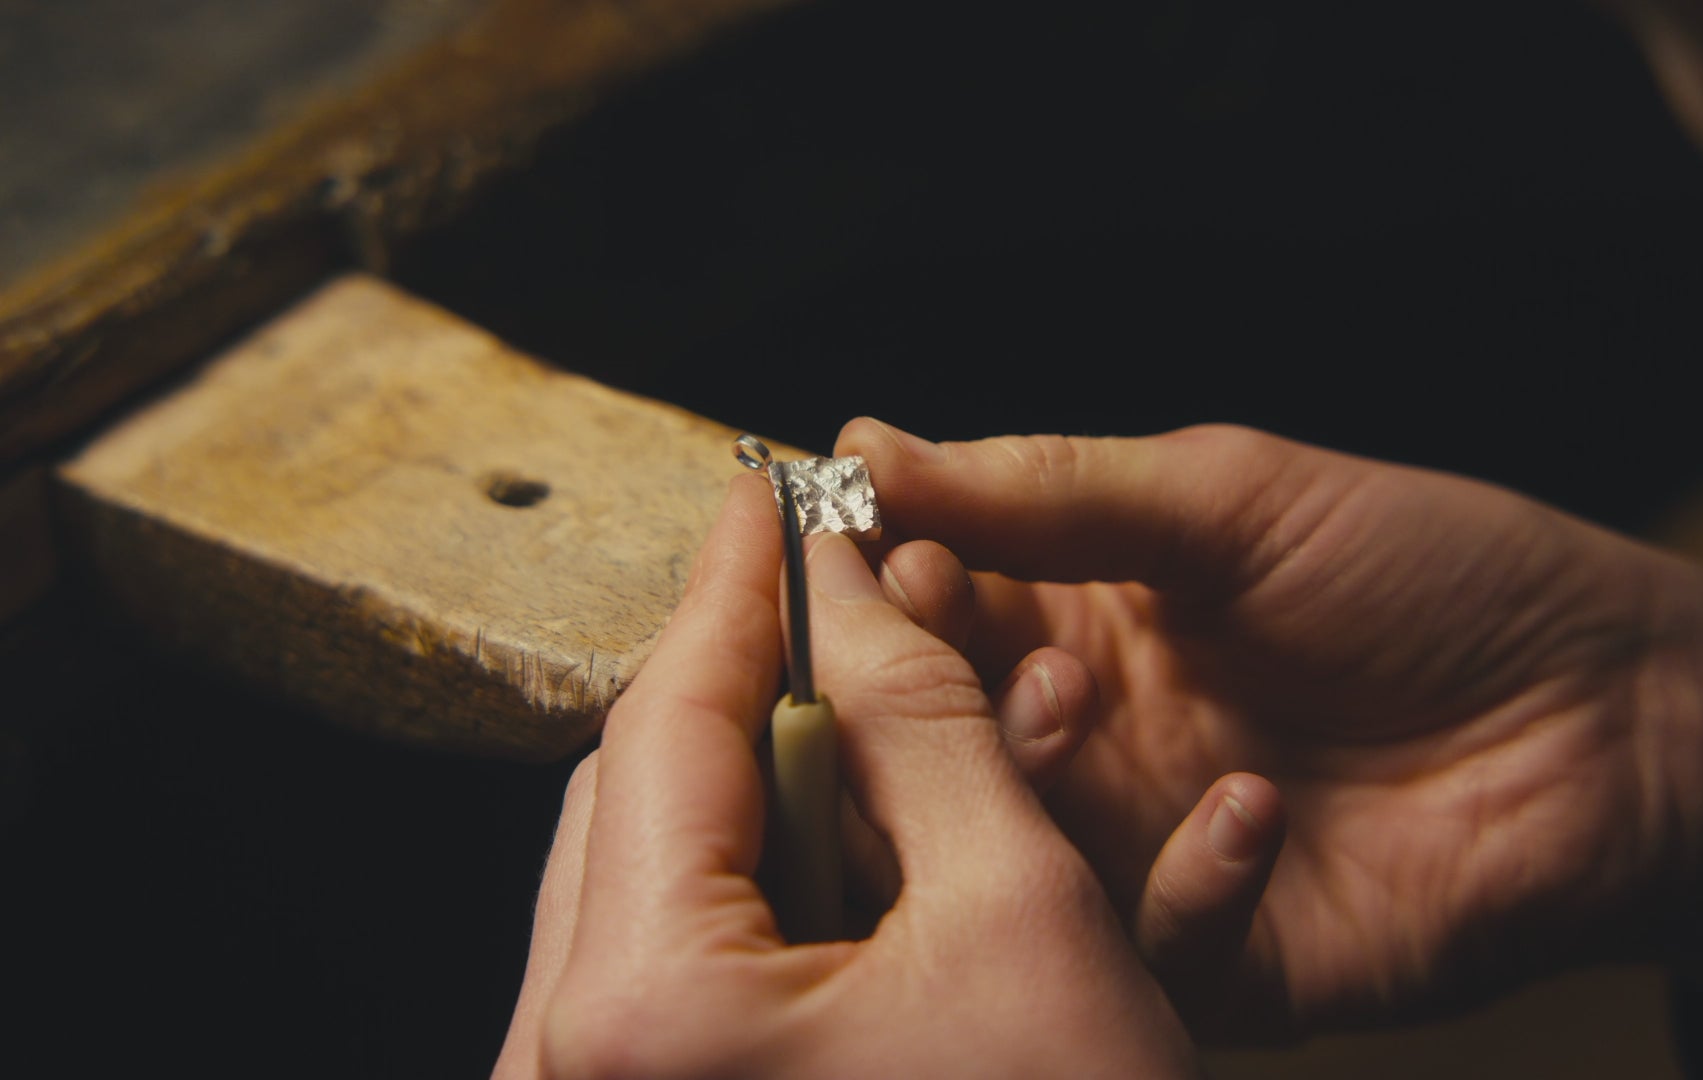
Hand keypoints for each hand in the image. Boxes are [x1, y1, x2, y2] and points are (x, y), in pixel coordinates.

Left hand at [493, 475, 1197, 1078]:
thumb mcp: (1022, 913)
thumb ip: (924, 718)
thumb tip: (856, 584)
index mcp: (641, 1016)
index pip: (664, 722)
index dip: (736, 590)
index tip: (768, 498)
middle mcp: (572, 1074)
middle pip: (642, 798)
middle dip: (761, 701)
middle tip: (855, 627)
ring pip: (656, 885)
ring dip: (778, 804)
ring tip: (900, 770)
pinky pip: (675, 971)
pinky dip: (767, 903)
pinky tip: (870, 884)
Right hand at [834, 419, 1702, 1040]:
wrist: (1629, 716)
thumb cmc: (1445, 576)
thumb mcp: (1239, 499)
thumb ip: (1055, 488)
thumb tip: (868, 446)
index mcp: (1094, 617)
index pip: (936, 605)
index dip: (886, 572)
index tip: (851, 534)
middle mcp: (1103, 742)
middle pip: (946, 734)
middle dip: (922, 676)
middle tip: (937, 619)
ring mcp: (1155, 852)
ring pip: (1017, 845)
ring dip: (1028, 769)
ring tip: (1076, 696)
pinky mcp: (1230, 957)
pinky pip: (1151, 948)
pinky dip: (1182, 884)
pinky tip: (1255, 806)